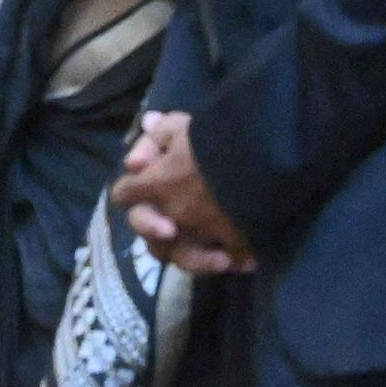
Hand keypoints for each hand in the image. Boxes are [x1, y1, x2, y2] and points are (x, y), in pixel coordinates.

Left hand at [111, 111, 257, 273]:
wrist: (261, 156)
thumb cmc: (213, 137)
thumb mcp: (180, 126)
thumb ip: (156, 137)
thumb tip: (137, 152)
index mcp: (154, 186)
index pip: (124, 194)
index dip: (129, 191)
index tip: (139, 186)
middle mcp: (171, 216)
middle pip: (148, 235)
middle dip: (153, 229)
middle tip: (169, 226)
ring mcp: (200, 235)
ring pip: (184, 257)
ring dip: (192, 256)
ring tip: (208, 253)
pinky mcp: (231, 245)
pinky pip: (228, 260)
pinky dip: (233, 260)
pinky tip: (241, 260)